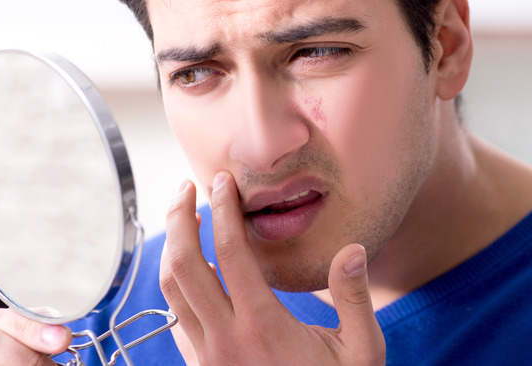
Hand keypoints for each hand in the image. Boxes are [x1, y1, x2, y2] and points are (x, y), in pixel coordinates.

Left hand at [160, 172, 385, 364]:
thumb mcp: (360, 353)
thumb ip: (355, 300)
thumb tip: (352, 251)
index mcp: (264, 326)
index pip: (230, 253)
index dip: (223, 210)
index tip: (222, 182)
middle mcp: (226, 339)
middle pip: (184, 264)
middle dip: (180, 217)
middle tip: (186, 187)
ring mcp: (206, 356)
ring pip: (170, 290)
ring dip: (170, 247)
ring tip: (182, 217)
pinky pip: (175, 317)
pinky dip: (174, 283)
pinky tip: (188, 266)